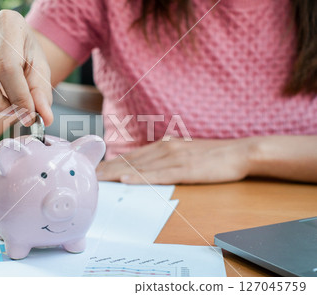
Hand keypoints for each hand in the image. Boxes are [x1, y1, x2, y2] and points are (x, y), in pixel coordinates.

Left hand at [97, 138, 254, 184]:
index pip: (131, 157)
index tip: (95, 170)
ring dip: (116, 173)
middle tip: (87, 175)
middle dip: (107, 169)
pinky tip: (127, 179)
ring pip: (139, 167)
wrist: (239, 152)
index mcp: (164, 146)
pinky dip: (140, 177)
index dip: (111, 164)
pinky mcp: (185, 169)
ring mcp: (174, 158)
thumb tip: (148, 164)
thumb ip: (166, 156)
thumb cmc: (213, 155)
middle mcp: (164, 149)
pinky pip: (158, 174)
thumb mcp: (185, 152)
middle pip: (130, 161)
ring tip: (98, 179)